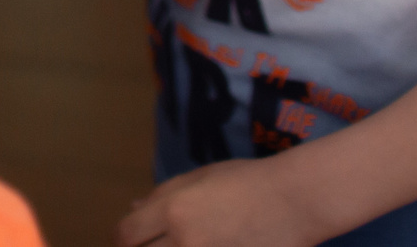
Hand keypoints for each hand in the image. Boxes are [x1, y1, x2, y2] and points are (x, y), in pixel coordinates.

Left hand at [117, 160, 324, 246]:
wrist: (295, 201)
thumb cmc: (246, 181)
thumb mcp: (200, 177)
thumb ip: (162, 194)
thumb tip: (133, 207)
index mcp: (173, 210)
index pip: (126, 235)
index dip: (121, 241)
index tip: (128, 242)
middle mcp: (185, 239)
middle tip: (151, 245)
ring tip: (176, 246)